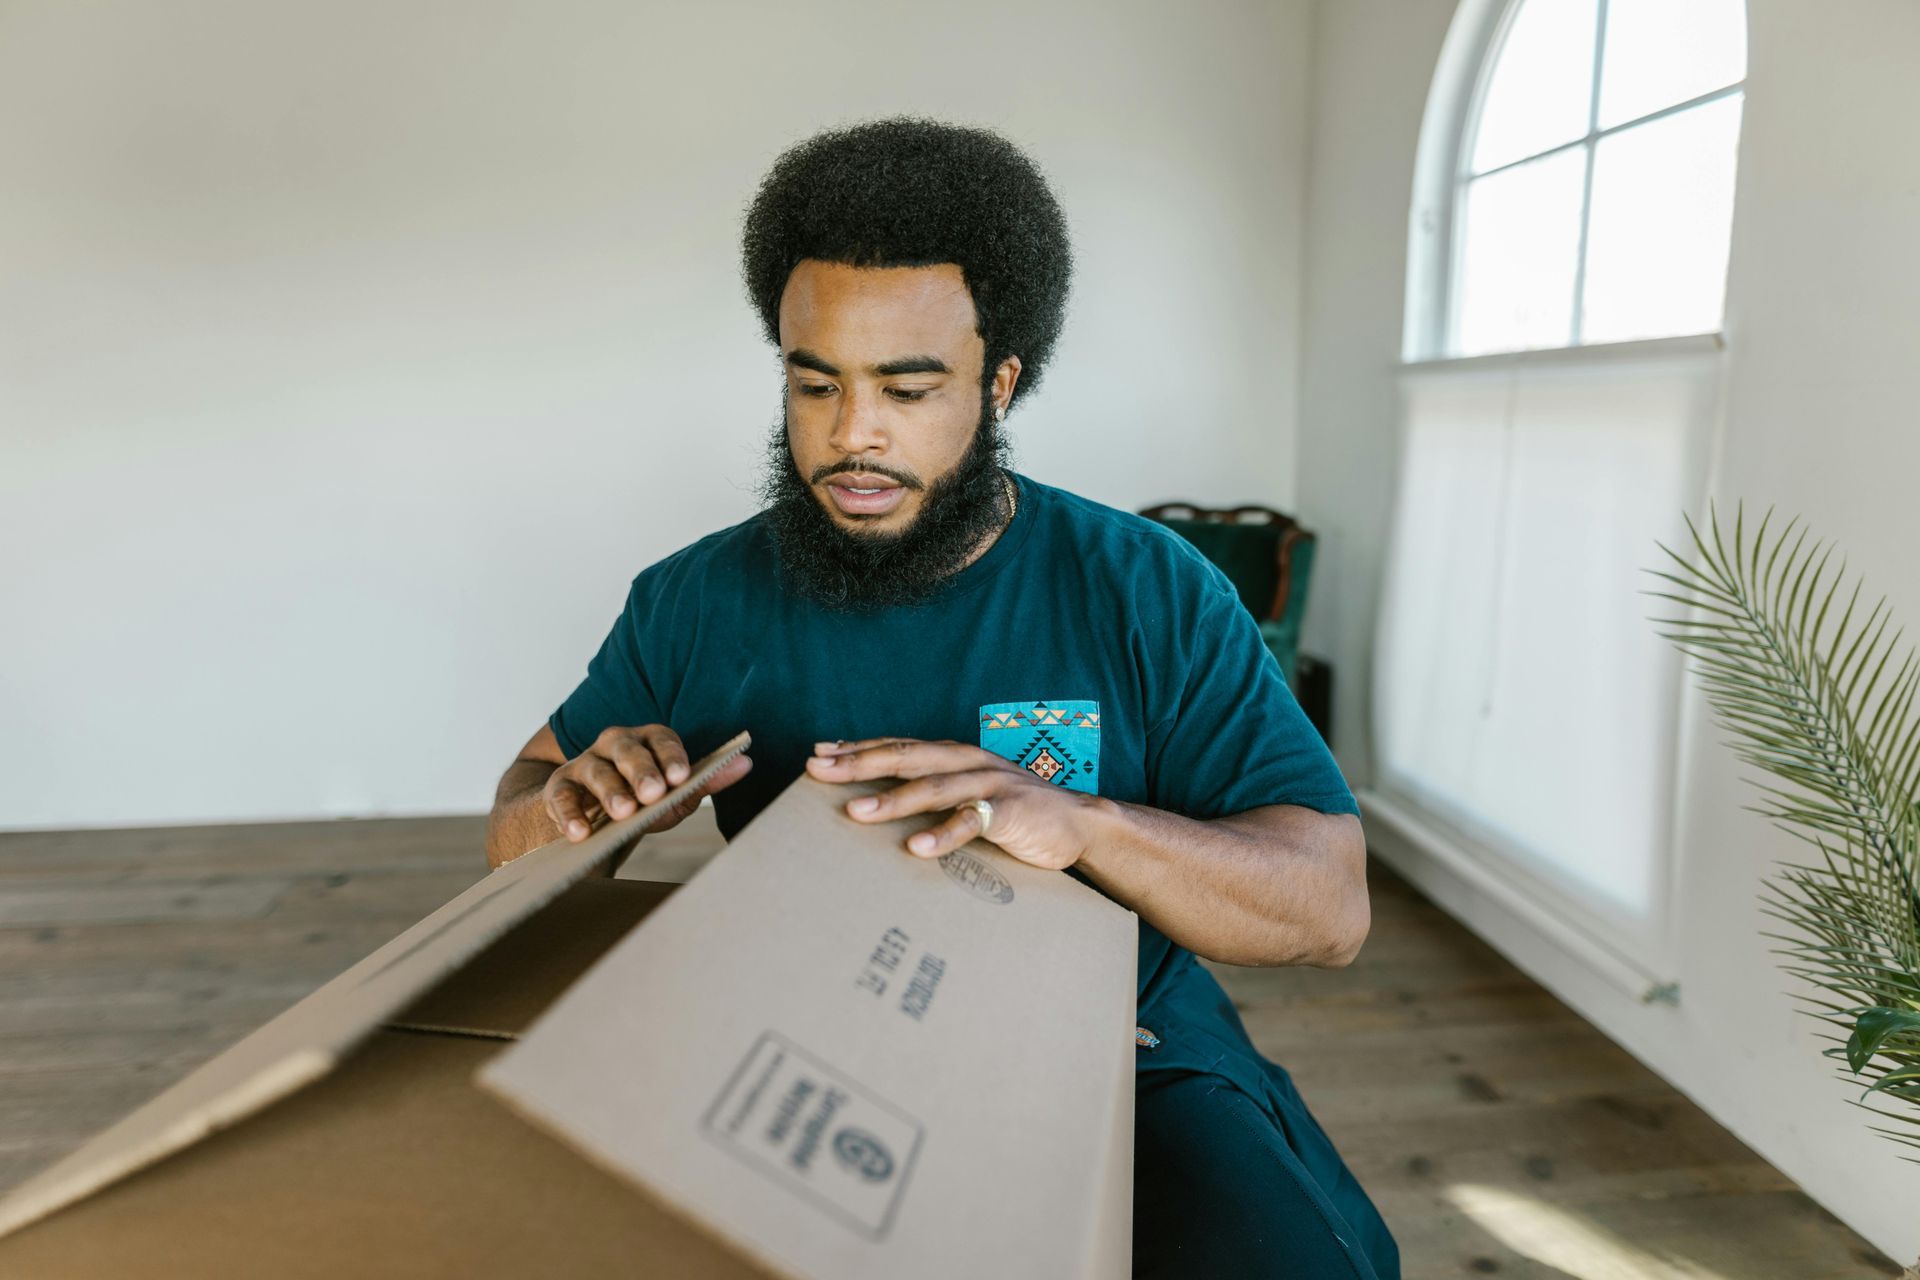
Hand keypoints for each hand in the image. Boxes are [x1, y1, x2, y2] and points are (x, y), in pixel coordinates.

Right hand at [545, 725, 751, 842]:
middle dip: (641, 771)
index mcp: (647, 741)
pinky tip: (580, 834)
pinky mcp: (559, 788)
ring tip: (623, 813)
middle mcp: (615, 745)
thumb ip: (704, 781)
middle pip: (627, 750)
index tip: (682, 777)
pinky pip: (561, 797)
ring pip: (596, 771)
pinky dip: (569, 815)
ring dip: (610, 792)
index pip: (661, 739)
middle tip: (653, 794)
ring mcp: (585, 764)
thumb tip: (747, 763)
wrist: (590, 817)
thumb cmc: (642, 801)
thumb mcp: (673, 793)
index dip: (671, 757)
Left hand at [804, 737, 1098, 869]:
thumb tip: (878, 804)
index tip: (818, 752)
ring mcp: (989, 784)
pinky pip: (972, 821)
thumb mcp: (969, 794)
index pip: (898, 746)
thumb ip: (933, 793)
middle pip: (905, 758)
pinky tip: (917, 848)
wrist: (1079, 823)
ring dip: (892, 800)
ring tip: (855, 811)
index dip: (857, 748)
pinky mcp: (1010, 811)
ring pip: (933, 788)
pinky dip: (944, 834)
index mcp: (954, 756)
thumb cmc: (1014, 812)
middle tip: (818, 769)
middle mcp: (967, 762)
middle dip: (859, 763)